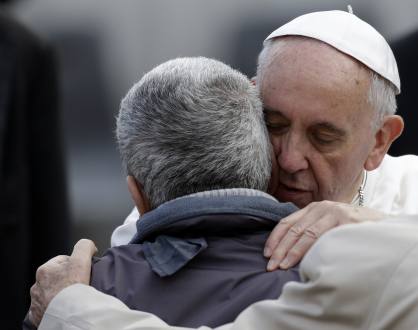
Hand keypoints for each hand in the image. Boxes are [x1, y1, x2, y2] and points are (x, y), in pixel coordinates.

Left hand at [29, 239, 96, 325]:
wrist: (67, 316)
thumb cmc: (72, 290)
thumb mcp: (81, 259)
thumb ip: (84, 246)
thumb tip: (88, 245)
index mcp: (45, 270)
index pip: (63, 261)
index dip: (76, 265)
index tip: (82, 272)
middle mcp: (37, 286)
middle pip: (57, 278)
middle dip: (67, 280)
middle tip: (80, 286)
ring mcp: (37, 302)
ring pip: (51, 293)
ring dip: (61, 294)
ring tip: (74, 298)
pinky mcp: (39, 316)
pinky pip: (48, 308)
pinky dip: (57, 308)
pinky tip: (66, 308)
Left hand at [264, 201, 384, 270]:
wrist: (379, 224)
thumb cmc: (349, 228)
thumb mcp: (326, 225)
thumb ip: (310, 231)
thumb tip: (285, 250)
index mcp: (312, 209)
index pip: (286, 223)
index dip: (275, 238)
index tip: (266, 253)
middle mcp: (320, 207)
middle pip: (293, 229)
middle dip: (279, 249)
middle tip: (270, 265)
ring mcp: (332, 212)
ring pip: (305, 234)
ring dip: (292, 252)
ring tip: (282, 266)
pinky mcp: (345, 219)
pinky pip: (323, 236)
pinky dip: (311, 249)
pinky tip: (303, 261)